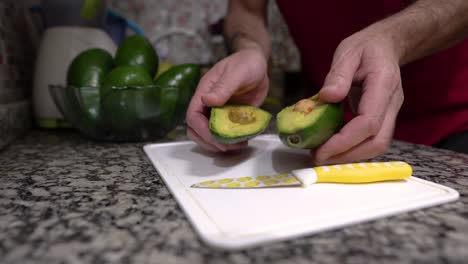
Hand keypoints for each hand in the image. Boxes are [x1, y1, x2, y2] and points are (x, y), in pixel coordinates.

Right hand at [186, 49, 268, 151]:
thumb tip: (207, 101)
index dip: (201, 130)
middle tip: (228, 147)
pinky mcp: (230, 118)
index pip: (192, 116)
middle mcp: (208, 105)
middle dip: (209, 142)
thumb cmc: (245, 63)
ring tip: (238, 146)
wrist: (257, 64)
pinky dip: (232, 141)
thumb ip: (223, 87)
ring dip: (220, 145)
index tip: (216, 138)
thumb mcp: (236, 72)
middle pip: (196, 130)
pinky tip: (244, 141)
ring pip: (209, 135)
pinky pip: (226, 133)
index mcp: (204, 92)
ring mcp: (218, 113)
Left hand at [312, 28, 403, 164]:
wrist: (387, 46)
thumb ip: (338, 75)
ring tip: (322, 154)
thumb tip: (327, 96)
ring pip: (376, 145)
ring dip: (349, 156)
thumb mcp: (348, 52)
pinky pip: (370, 140)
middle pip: (376, 142)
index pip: (368, 123)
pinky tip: (331, 145)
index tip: (321, 150)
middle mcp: (391, 104)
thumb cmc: (367, 48)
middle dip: (347, 155)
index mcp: (383, 86)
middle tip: (318, 157)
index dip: (345, 141)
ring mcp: (389, 113)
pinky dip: (352, 148)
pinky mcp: (382, 119)